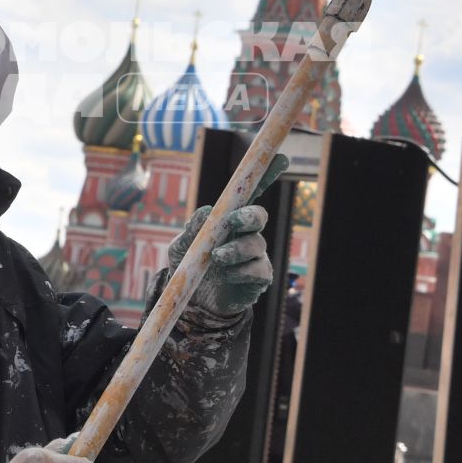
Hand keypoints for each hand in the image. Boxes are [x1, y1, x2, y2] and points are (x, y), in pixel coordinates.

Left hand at [167, 152, 284, 316]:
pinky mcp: (258, 279)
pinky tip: (228, 275)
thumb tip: (207, 210)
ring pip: (257, 244)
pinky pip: (259, 270)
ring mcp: (254, 257)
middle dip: (248, 215)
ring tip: (218, 258)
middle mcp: (245, 234)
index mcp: (228, 221)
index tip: (280, 159)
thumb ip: (192, 228)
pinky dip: (243, 271)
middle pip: (259, 216)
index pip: (248, 195)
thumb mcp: (181, 246)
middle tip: (232, 221)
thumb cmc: (188, 267)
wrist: (191, 304)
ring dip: (238, 248)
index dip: (265, 176)